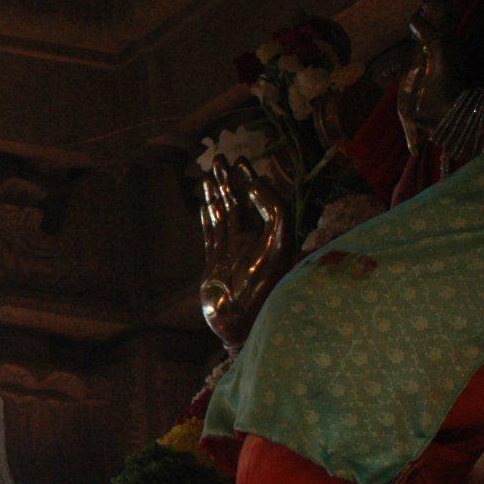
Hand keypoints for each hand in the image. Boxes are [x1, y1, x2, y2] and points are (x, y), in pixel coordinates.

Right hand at [197, 157, 295, 349]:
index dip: (254, 182)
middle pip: (241, 203)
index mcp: (273, 238)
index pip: (264, 202)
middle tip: (221, 158)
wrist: (241, 325)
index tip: (242, 165)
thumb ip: (276, 211)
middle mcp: (253, 242)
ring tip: (207, 172)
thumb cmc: (264, 290)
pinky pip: (211, 232)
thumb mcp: (278, 244)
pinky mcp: (215, 262)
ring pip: (224, 214)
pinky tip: (204, 202)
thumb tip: (258, 183)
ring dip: (216, 193)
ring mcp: (232, 251)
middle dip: (231, 180)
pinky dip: (207, 216)